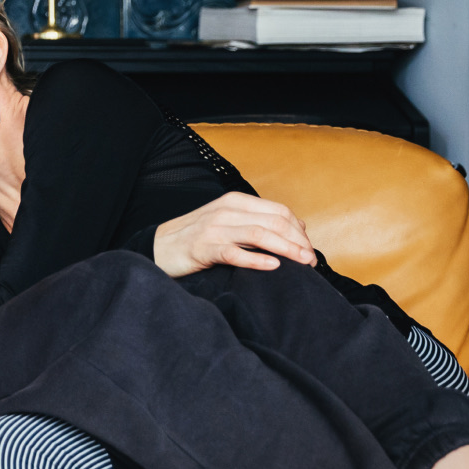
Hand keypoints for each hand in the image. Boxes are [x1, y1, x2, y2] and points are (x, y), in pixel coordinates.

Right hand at [153, 192, 316, 277]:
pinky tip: (273, 266)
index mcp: (234, 202)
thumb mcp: (226, 222)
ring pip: (260, 234)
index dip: (300, 230)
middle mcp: (226, 211)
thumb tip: (295, 228)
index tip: (309, 249)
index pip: (279, 211)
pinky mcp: (203, 249)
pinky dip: (257, 259)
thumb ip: (255, 221)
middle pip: (274, 222)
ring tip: (303, 264)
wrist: (157, 247)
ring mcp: (214, 229)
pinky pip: (234, 253)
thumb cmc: (195, 238)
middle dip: (298, 241)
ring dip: (286, 249)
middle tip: (311, 261)